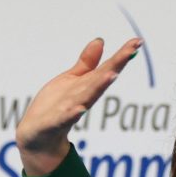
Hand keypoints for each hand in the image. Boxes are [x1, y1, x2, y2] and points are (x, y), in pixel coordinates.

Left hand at [16, 37, 141, 175]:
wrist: (38, 136)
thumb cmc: (55, 106)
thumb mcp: (71, 80)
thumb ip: (87, 64)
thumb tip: (100, 40)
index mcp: (87, 86)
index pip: (107, 68)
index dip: (121, 55)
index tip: (137, 42)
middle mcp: (83, 97)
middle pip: (101, 80)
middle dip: (115, 66)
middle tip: (131, 52)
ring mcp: (70, 110)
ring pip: (87, 97)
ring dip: (99, 86)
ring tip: (111, 74)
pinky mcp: (54, 123)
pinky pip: (64, 118)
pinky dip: (72, 114)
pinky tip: (80, 108)